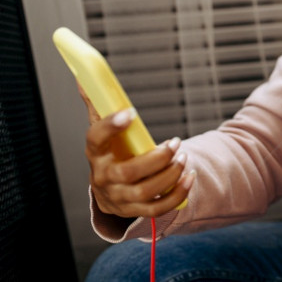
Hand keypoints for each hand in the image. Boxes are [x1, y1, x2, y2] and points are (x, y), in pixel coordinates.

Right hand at [80, 86, 194, 217]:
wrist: (110, 188)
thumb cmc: (111, 152)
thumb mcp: (104, 130)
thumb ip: (99, 104)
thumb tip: (86, 77)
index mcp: (96, 153)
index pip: (95, 138)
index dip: (110, 125)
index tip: (130, 112)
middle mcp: (104, 177)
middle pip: (128, 172)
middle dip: (157, 158)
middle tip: (175, 142)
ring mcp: (119, 197)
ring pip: (146, 191)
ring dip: (170, 174)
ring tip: (183, 156)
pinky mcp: (135, 210)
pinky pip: (158, 207)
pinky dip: (178, 194)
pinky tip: (189, 176)